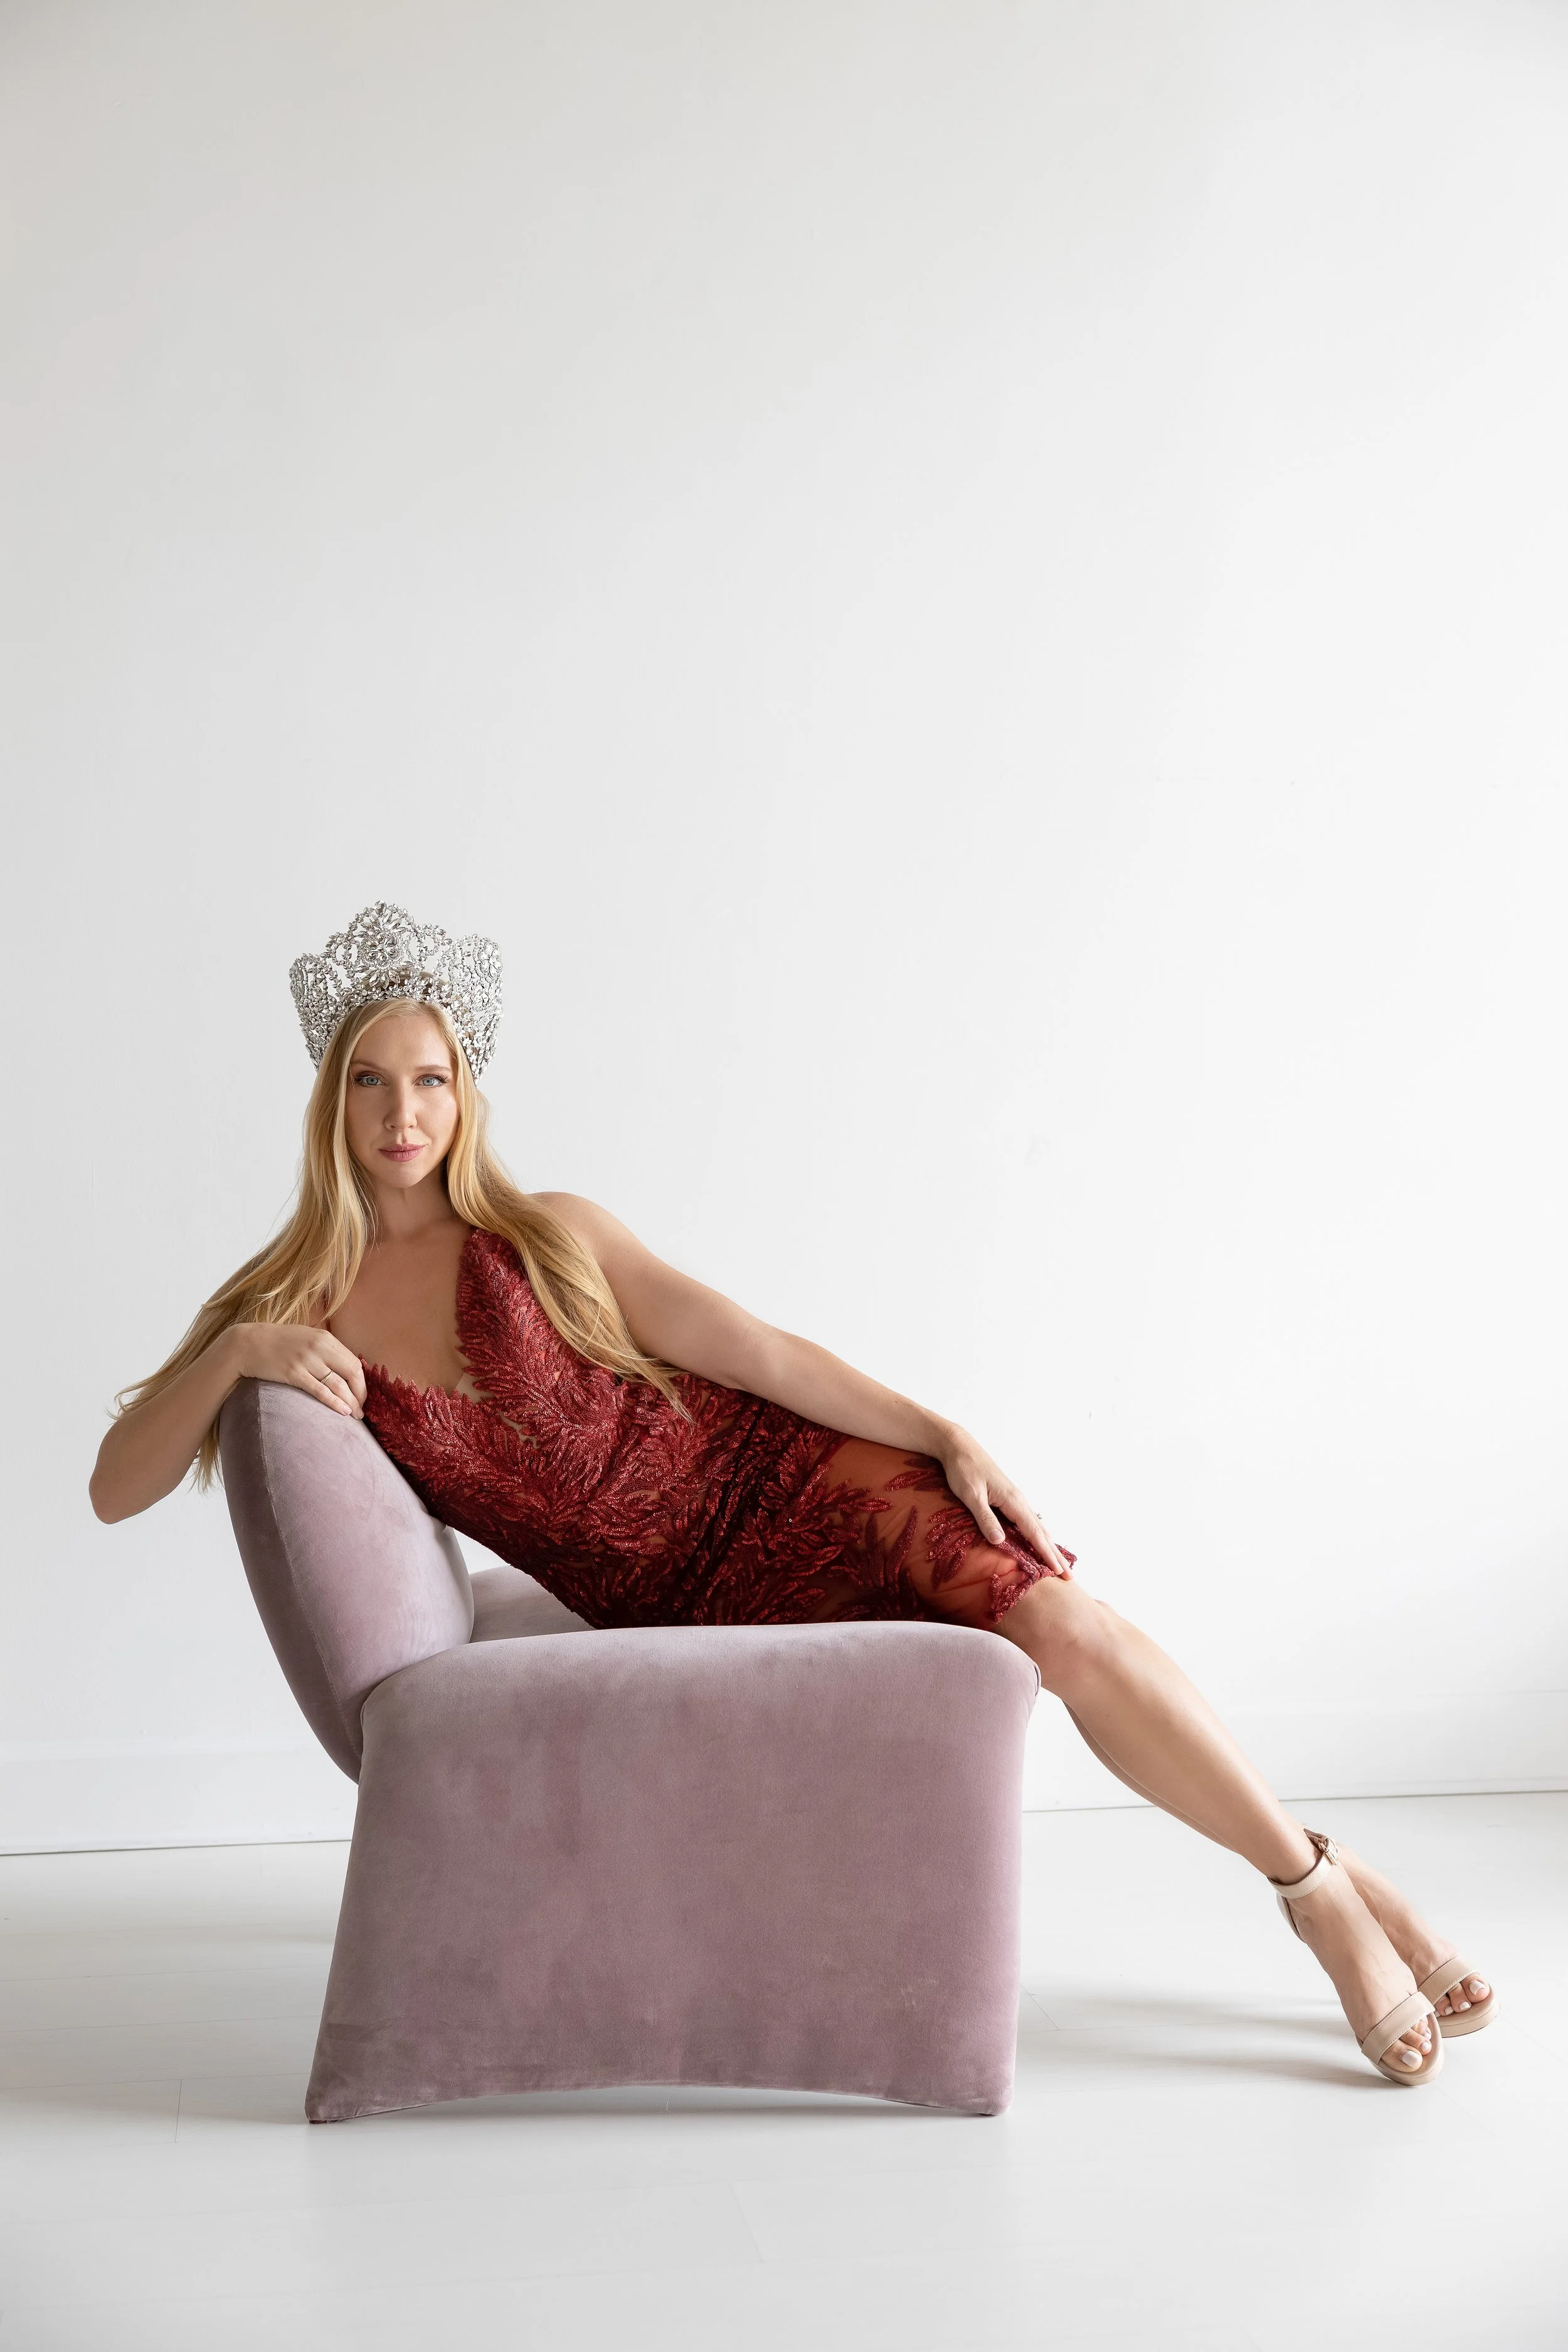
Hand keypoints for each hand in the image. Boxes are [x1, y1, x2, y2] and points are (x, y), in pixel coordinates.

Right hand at [230, 1323, 367, 1419]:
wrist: (247, 1344)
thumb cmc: (278, 1342)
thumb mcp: (307, 1337)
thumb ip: (325, 1350)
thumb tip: (345, 1368)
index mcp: (326, 1338)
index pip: (355, 1362)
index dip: (362, 1382)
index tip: (362, 1395)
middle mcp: (319, 1347)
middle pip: (351, 1373)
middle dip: (360, 1394)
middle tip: (362, 1409)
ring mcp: (306, 1360)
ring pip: (338, 1384)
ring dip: (351, 1402)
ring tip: (356, 1415)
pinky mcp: (293, 1373)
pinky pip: (319, 1390)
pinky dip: (334, 1402)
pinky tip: (342, 1411)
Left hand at [937, 1427, 1070, 1573]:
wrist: (959, 1447)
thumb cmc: (963, 1469)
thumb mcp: (971, 1494)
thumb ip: (985, 1517)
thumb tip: (1000, 1541)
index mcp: (1012, 1500)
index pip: (1033, 1532)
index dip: (1045, 1553)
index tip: (1058, 1570)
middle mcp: (1018, 1500)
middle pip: (1041, 1531)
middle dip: (1054, 1554)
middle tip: (1069, 1575)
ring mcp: (1014, 1499)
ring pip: (1036, 1526)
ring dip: (1048, 1545)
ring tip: (1058, 1563)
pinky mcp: (1007, 1499)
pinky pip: (1028, 1521)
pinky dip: (1037, 1535)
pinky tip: (1038, 1541)